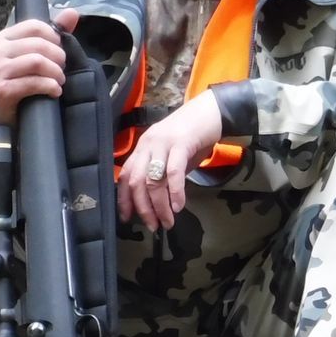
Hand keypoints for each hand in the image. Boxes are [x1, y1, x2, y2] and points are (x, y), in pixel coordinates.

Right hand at [0, 8, 80, 125]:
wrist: (3, 115)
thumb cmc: (20, 82)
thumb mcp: (34, 56)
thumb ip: (53, 34)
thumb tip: (72, 12)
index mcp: (3, 38)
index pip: (35, 26)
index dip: (54, 37)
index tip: (59, 52)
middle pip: (39, 44)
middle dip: (58, 57)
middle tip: (62, 70)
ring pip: (37, 61)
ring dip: (56, 72)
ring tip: (59, 81)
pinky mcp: (1, 89)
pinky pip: (33, 82)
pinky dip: (50, 86)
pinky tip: (55, 91)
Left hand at [118, 91, 223, 230]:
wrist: (211, 111)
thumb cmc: (192, 135)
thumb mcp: (171, 154)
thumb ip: (162, 173)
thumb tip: (158, 201)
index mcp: (142, 147)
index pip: (126, 175)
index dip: (124, 199)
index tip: (127, 218)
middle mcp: (148, 144)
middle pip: (137, 182)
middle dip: (143, 208)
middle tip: (153, 225)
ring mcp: (163, 143)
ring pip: (153, 180)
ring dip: (159, 205)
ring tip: (168, 221)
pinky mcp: (181, 143)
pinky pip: (173, 172)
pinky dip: (174, 192)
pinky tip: (178, 206)